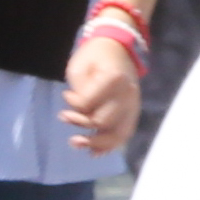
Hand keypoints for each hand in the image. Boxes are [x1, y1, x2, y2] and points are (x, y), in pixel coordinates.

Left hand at [60, 33, 141, 159]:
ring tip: (77, 144)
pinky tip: (96, 152)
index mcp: (114, 79)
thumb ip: (80, 93)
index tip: (66, 95)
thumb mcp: (80, 68)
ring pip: (117, 134)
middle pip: (102, 121)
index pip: (89, 103)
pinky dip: (110, 145)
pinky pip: (125, 133)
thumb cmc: (94, 56)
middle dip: (80, 123)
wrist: (118, 47)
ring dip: (96, 143)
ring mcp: (133, 104)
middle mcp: (127, 94)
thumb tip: (80, 113)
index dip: (73, 103)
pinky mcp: (134, 111)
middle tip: (64, 117)